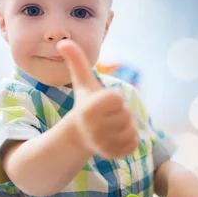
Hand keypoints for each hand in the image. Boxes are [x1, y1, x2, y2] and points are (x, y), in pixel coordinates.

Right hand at [57, 40, 138, 158]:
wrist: (78, 135)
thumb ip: (76, 61)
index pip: (118, 98)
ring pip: (132, 130)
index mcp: (90, 108)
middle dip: (120, 114)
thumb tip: (63, 41)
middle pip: (127, 114)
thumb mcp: (82, 83)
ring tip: (109, 128)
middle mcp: (95, 127)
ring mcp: (103, 144)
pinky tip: (114, 140)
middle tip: (105, 118)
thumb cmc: (84, 104)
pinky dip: (129, 142)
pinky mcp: (113, 155)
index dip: (113, 100)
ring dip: (125, 128)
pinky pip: (134, 145)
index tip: (102, 104)